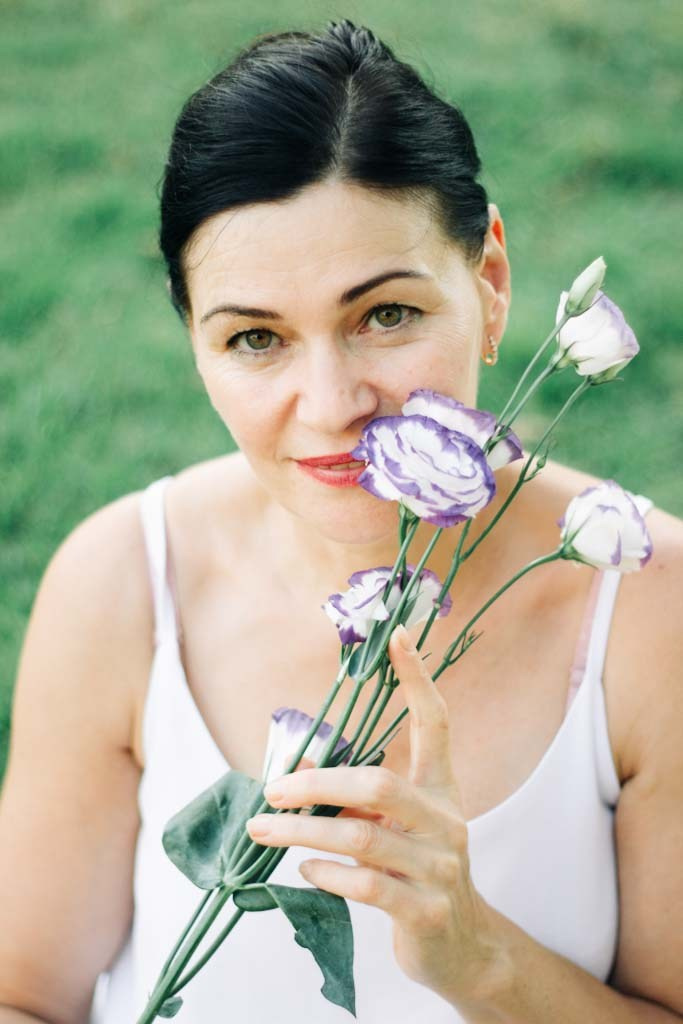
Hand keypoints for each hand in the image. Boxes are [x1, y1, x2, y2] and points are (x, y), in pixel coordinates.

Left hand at [246, 625, 503, 1005]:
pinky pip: (367, 886)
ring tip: (263, 829)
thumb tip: (294, 773)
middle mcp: (446, 822)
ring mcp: (439, 868)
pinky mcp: (426, 912)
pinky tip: (306, 870)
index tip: (396, 635)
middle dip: (317, 784)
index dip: (418, 679)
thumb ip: (358, 800)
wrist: (464, 947)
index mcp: (442, 790)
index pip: (436, 723)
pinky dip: (327, 875)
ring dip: (302, 832)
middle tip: (271, 789)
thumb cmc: (419, 872)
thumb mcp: (397, 828)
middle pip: (378, 785)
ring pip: (361, 838)